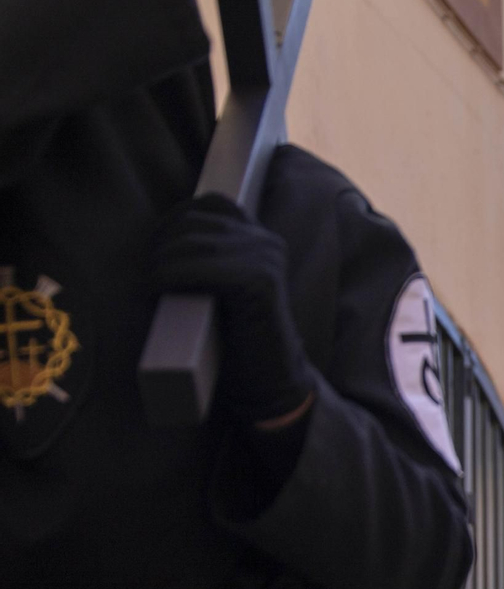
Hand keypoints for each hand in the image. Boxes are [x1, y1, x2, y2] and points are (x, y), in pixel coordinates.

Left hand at [148, 195, 315, 426]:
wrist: (267, 384)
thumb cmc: (235, 341)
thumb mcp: (221, 288)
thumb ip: (207, 259)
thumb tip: (156, 239)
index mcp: (261, 239)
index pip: (210, 203)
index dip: (174, 221)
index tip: (157, 255)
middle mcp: (267, 242)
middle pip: (193, 220)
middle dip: (161, 247)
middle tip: (150, 280)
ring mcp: (267, 261)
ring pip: (190, 242)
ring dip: (160, 265)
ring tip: (154, 291)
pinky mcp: (260, 283)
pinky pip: (198, 266)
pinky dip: (170, 277)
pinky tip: (160, 293)